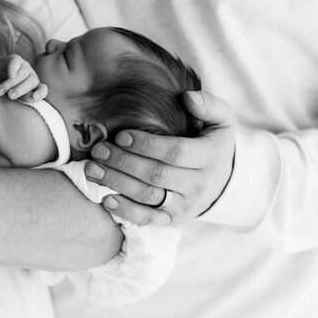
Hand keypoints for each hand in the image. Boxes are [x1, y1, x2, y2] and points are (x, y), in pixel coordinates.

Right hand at [0, 54, 46, 100]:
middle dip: (21, 90)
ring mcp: (25, 67)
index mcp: (34, 87)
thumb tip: (16, 99)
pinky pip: (16, 63)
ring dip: (10, 84)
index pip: (42, 90)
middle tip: (11, 96)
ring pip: (21, 75)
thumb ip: (18, 99)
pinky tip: (10, 75)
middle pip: (32, 82)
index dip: (40, 93)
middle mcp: (32, 76)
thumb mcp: (12, 97)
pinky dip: (13, 69)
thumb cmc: (5, 90)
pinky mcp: (15, 59)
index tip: (34, 98)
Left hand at [84, 90, 235, 225]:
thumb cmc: (213, 143)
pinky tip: (106, 200)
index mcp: (209, 156)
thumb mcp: (221, 120)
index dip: (148, 145)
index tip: (121, 135)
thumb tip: (188, 97)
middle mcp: (198, 184)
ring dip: (118, 183)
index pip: (176, 152)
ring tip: (93, 170)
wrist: (224, 181)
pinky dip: (127, 212)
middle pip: (157, 175)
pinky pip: (149, 219)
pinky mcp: (173, 219)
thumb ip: (209, 105)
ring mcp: (185, 204)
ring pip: (149, 196)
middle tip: (99, 150)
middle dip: (124, 162)